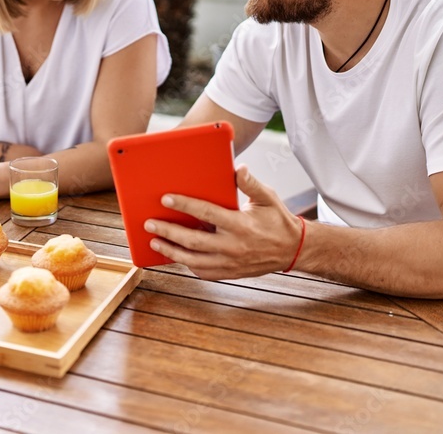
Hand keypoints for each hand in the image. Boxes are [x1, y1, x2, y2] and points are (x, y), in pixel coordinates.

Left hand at [144, 165, 304, 279]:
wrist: (292, 250)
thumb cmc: (277, 220)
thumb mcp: (268, 197)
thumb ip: (251, 183)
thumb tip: (238, 168)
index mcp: (241, 225)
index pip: (206, 213)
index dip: (184, 205)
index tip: (165, 198)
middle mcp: (233, 246)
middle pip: (193, 241)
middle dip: (168, 231)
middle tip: (149, 222)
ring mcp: (230, 263)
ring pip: (193, 261)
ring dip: (171, 251)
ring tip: (154, 242)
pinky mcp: (230, 273)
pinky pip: (203, 272)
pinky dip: (187, 264)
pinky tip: (175, 255)